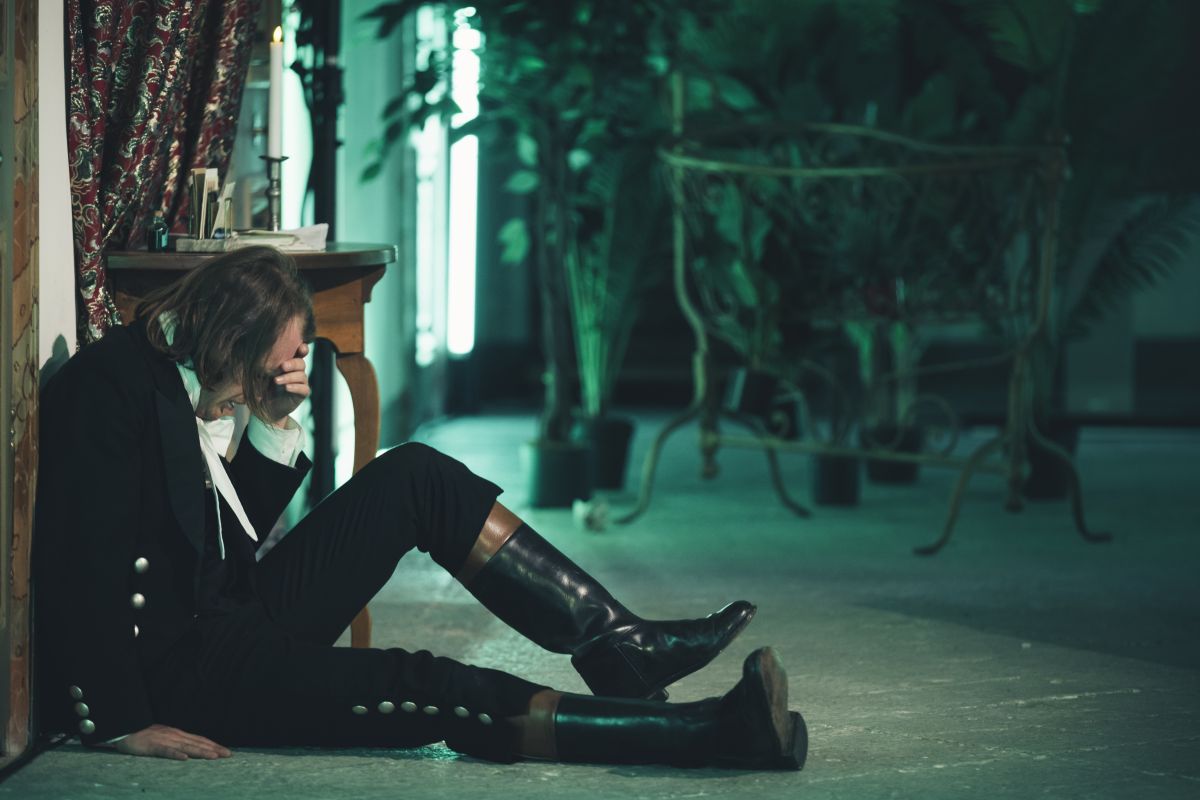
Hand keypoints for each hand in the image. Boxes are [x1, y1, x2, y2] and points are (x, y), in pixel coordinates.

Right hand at [113, 723, 231, 759]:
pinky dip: (176, 754)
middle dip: (214, 749)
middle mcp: (174, 736)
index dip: (213, 745)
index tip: (225, 751)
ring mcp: (164, 740)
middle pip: (197, 743)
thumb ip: (176, 744)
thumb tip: (189, 752)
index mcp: (177, 735)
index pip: (199, 740)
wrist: (125, 730)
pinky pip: (165, 751)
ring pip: (186, 747)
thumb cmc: (143, 736)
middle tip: (228, 755)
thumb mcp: (163, 738)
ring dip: (201, 752)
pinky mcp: (152, 746)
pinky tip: (185, 759)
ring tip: (214, 757)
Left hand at [262, 341, 310, 425]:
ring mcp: (300, 382)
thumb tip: (257, 351)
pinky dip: (295, 387)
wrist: (264, 408)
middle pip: (301, 363)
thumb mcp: (260, 374)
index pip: (299, 353)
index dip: (302, 348)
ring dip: (289, 377)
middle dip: (293, 363)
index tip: (300, 346)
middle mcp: (296, 371)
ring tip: (276, 381)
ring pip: (302, 375)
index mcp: (288, 363)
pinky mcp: (302, 394)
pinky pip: (304, 388)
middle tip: (283, 366)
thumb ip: (264, 364)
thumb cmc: (261, 387)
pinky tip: (286, 387)